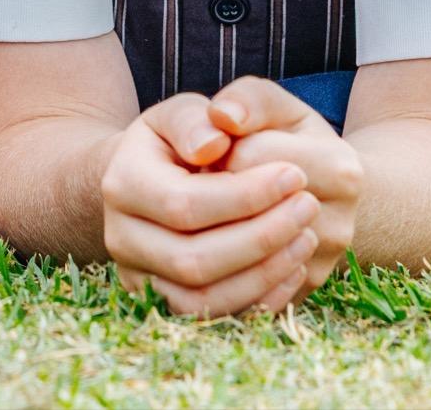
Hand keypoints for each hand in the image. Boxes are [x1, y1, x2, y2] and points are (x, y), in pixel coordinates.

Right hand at [100, 91, 323, 318]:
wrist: (150, 180)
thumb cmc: (178, 141)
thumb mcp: (183, 112)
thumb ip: (196, 119)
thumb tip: (213, 143)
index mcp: (122, 183)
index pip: (185, 204)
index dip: (245, 196)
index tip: (294, 174)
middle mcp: (122, 238)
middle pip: (193, 259)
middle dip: (260, 237)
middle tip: (308, 205)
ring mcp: (141, 277)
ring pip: (203, 298)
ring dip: (263, 273)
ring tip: (307, 236)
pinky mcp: (166, 304)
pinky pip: (214, 318)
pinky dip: (259, 300)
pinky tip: (294, 266)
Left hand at [211, 78, 364, 310]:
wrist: (320, 192)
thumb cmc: (287, 139)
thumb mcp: (273, 105)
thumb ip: (246, 100)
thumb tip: (220, 118)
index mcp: (339, 170)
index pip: (248, 159)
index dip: (217, 152)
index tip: (217, 149)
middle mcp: (338, 226)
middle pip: (242, 214)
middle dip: (209, 194)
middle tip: (206, 179)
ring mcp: (318, 269)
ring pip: (237, 263)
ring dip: (207, 232)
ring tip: (209, 207)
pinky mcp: (295, 298)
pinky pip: (239, 296)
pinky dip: (213, 269)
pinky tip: (211, 240)